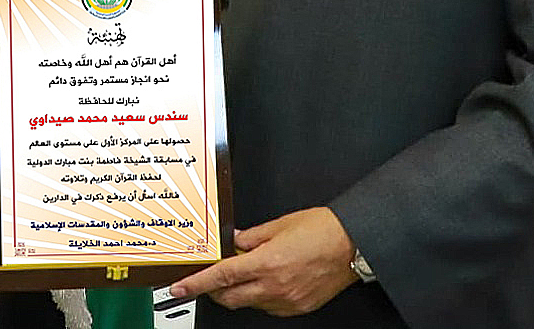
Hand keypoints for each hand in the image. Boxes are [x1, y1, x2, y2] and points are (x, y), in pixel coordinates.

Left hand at [168, 207, 356, 314]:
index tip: (180, 288)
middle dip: (216, 289)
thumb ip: (251, 236)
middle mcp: (274, 286)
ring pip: (249, 303)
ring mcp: (287, 300)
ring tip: (251, 271)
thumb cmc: (322, 229)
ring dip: (241, 291)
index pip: (221, 276)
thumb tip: (234, 241)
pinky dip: (261, 296)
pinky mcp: (299, 308)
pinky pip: (270, 307)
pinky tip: (269, 281)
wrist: (353, 245)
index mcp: (266, 262)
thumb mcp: (280, 225)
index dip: (197, 284)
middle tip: (214, 276)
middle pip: (230, 297)